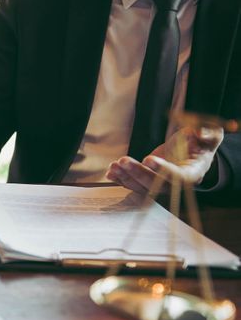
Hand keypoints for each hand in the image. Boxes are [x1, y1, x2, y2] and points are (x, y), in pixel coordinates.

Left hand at [106, 126, 223, 193]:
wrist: (191, 151)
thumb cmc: (201, 142)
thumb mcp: (209, 135)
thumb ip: (207, 134)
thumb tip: (199, 132)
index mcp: (193, 173)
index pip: (178, 176)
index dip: (163, 170)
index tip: (149, 159)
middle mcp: (175, 184)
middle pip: (156, 184)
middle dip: (138, 173)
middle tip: (124, 161)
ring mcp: (160, 185)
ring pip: (142, 186)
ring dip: (126, 177)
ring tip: (114, 166)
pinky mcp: (148, 181)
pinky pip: (133, 185)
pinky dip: (121, 180)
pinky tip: (110, 173)